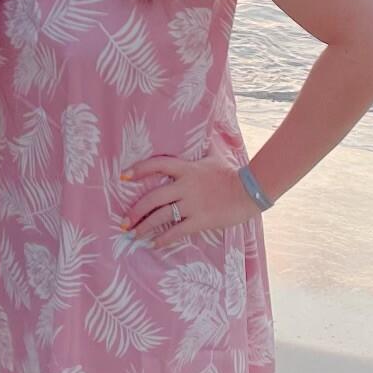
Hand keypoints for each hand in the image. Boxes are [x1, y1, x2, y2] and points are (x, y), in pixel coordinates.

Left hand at [119, 152, 260, 248]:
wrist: (250, 191)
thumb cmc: (231, 174)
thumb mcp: (215, 156)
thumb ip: (205, 146)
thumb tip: (206, 128)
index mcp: (187, 169)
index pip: (157, 165)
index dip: (139, 169)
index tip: (123, 176)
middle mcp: (185, 186)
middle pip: (153, 198)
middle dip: (135, 210)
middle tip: (124, 220)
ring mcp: (192, 204)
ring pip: (161, 216)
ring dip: (144, 226)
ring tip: (133, 234)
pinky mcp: (200, 220)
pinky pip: (176, 231)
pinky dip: (163, 239)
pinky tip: (154, 244)